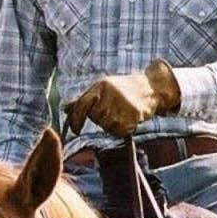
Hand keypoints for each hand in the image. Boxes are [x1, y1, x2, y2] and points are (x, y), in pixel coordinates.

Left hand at [63, 59, 180, 135]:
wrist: (151, 88)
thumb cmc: (123, 89)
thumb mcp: (103, 88)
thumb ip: (85, 99)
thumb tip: (65, 109)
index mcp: (100, 86)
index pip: (81, 105)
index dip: (75, 120)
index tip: (75, 130)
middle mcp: (110, 94)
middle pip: (95, 117)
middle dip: (100, 118)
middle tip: (112, 110)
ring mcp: (122, 104)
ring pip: (107, 126)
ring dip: (112, 124)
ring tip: (121, 112)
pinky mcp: (133, 114)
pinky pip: (119, 130)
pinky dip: (122, 128)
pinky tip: (128, 118)